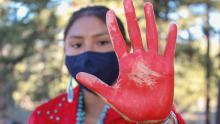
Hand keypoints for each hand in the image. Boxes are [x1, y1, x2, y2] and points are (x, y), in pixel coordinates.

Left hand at [76, 0, 176, 121]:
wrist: (148, 116)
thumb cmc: (129, 107)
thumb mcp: (111, 95)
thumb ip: (96, 84)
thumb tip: (78, 74)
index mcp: (125, 64)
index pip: (118, 41)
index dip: (113, 28)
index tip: (107, 13)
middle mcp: (138, 59)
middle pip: (134, 33)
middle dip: (130, 17)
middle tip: (127, 0)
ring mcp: (153, 61)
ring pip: (151, 36)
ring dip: (150, 21)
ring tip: (147, 5)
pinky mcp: (166, 67)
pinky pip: (169, 50)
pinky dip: (171, 39)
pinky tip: (171, 26)